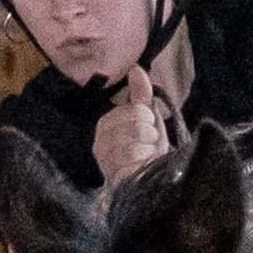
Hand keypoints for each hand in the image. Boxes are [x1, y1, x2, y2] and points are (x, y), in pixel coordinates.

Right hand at [92, 64, 170, 189]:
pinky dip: (144, 164)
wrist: (152, 183)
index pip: (128, 112)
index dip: (145, 116)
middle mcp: (100, 146)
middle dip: (149, 134)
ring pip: (132, 148)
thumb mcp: (148, 120)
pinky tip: (145, 167)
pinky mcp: (114, 183)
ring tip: (149, 155)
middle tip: (151, 142)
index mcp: (106, 127)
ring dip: (148, 150)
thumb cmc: (148, 150)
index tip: (149, 124)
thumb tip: (136, 69)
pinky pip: (131, 167)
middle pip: (132, 128)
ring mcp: (106, 166)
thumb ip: (141, 95)